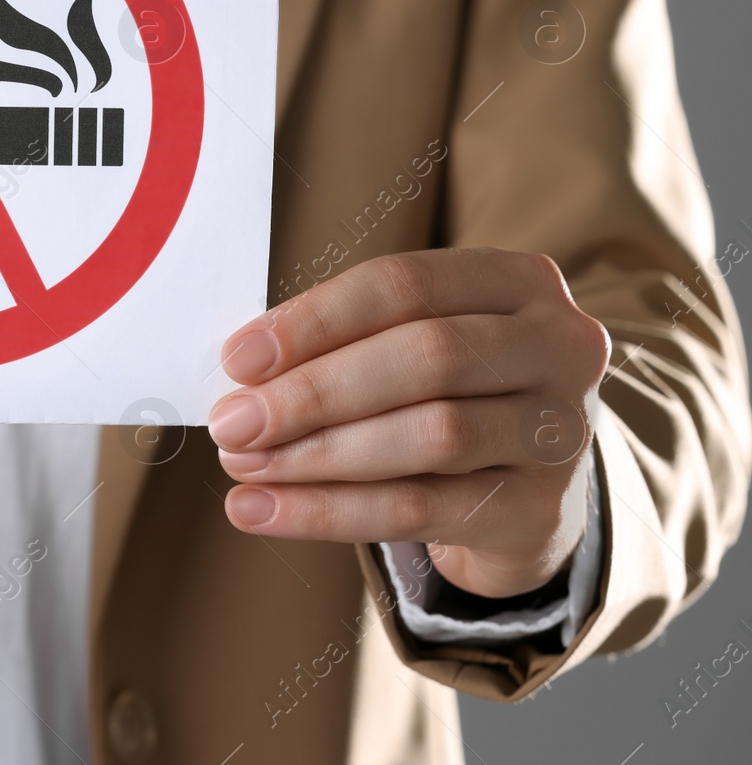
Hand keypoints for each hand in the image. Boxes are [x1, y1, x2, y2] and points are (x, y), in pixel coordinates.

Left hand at [210, 248, 606, 598]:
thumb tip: (242, 372)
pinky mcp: (540, 509)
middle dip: (312, 392)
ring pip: (430, 435)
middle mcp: (558, 346)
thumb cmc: (445, 396)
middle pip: (425, 357)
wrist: (524, 494)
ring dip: (318, 453)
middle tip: (232, 423)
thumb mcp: (409, 347)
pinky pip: (420, 510)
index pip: (404, 285)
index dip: (315, 320)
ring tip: (244, 466)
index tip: (238, 358)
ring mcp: (562, 431)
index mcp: (517, 281)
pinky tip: (264, 511)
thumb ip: (342, 344)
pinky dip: (329, 512)